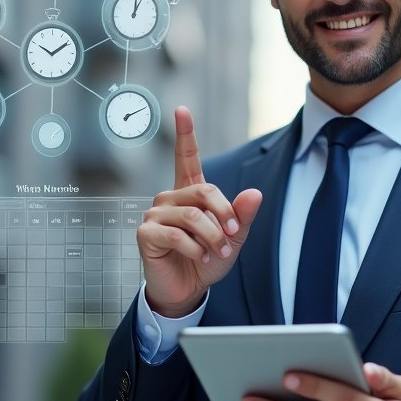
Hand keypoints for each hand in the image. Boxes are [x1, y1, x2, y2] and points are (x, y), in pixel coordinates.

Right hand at [137, 106, 261, 317]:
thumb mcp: (233, 238)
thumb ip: (242, 216)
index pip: (186, 158)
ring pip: (193, 215)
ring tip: (218, 253)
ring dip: (212, 237)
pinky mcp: (146, 233)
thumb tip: (255, 194)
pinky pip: (177, 234)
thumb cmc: (207, 261)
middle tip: (233, 236)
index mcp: (190, 193)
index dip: (184, 134)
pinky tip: (201, 258)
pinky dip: (196, 249)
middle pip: (204, 191)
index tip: (182, 110)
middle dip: (225, 214)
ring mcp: (155, 213)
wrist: (187, 290)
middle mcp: (170, 198)